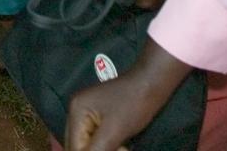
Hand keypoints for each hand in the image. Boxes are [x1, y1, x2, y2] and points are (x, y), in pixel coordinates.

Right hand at [65, 41, 195, 150]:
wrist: (152, 82)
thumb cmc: (135, 103)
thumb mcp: (114, 131)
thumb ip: (97, 150)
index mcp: (76, 111)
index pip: (75, 146)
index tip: (116, 150)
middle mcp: (76, 111)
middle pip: (77, 144)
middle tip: (119, 149)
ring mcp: (85, 112)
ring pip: (86, 142)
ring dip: (101, 149)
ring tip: (122, 147)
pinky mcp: (96, 115)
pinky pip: (94, 137)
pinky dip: (105, 145)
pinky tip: (119, 145)